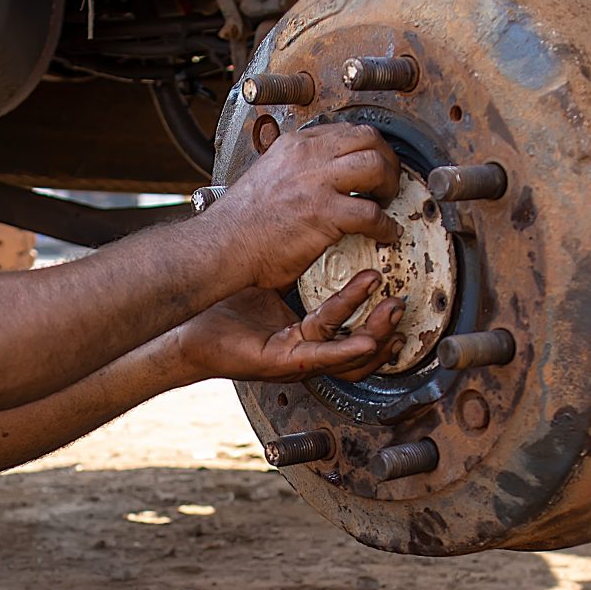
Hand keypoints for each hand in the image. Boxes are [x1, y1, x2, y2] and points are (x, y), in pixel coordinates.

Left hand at [175, 271, 404, 382]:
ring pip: (350, 356)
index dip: (379, 316)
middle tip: (403, 302)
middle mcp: (307, 349)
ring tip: (390, 310)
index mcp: (308, 334)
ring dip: (375, 333)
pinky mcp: (284, 363)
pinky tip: (366, 337)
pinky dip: (346, 348)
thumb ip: (298, 264)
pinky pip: (322, 356)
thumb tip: (316, 226)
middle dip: (388, 326)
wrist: (187, 330)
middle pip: (363, 347)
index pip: (355, 329)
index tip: (395, 288)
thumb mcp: (271, 282)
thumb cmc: (225, 311)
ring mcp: (297, 358)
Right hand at [207, 121, 400, 289]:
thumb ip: (293, 170)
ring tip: (387, 202)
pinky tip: (385, 234)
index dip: (367, 147)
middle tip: (389, 181)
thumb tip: (316, 178)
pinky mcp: (324, 214)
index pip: (344, 131)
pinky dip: (386, 226)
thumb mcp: (265, 176)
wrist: (221, 246)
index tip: (373, 162)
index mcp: (293, 146)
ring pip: (376, 166)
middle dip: (387, 159)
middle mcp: (306, 157)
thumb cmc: (239, 223)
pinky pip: (371, 213)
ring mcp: (316, 184)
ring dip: (390, 185)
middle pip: (368, 139)